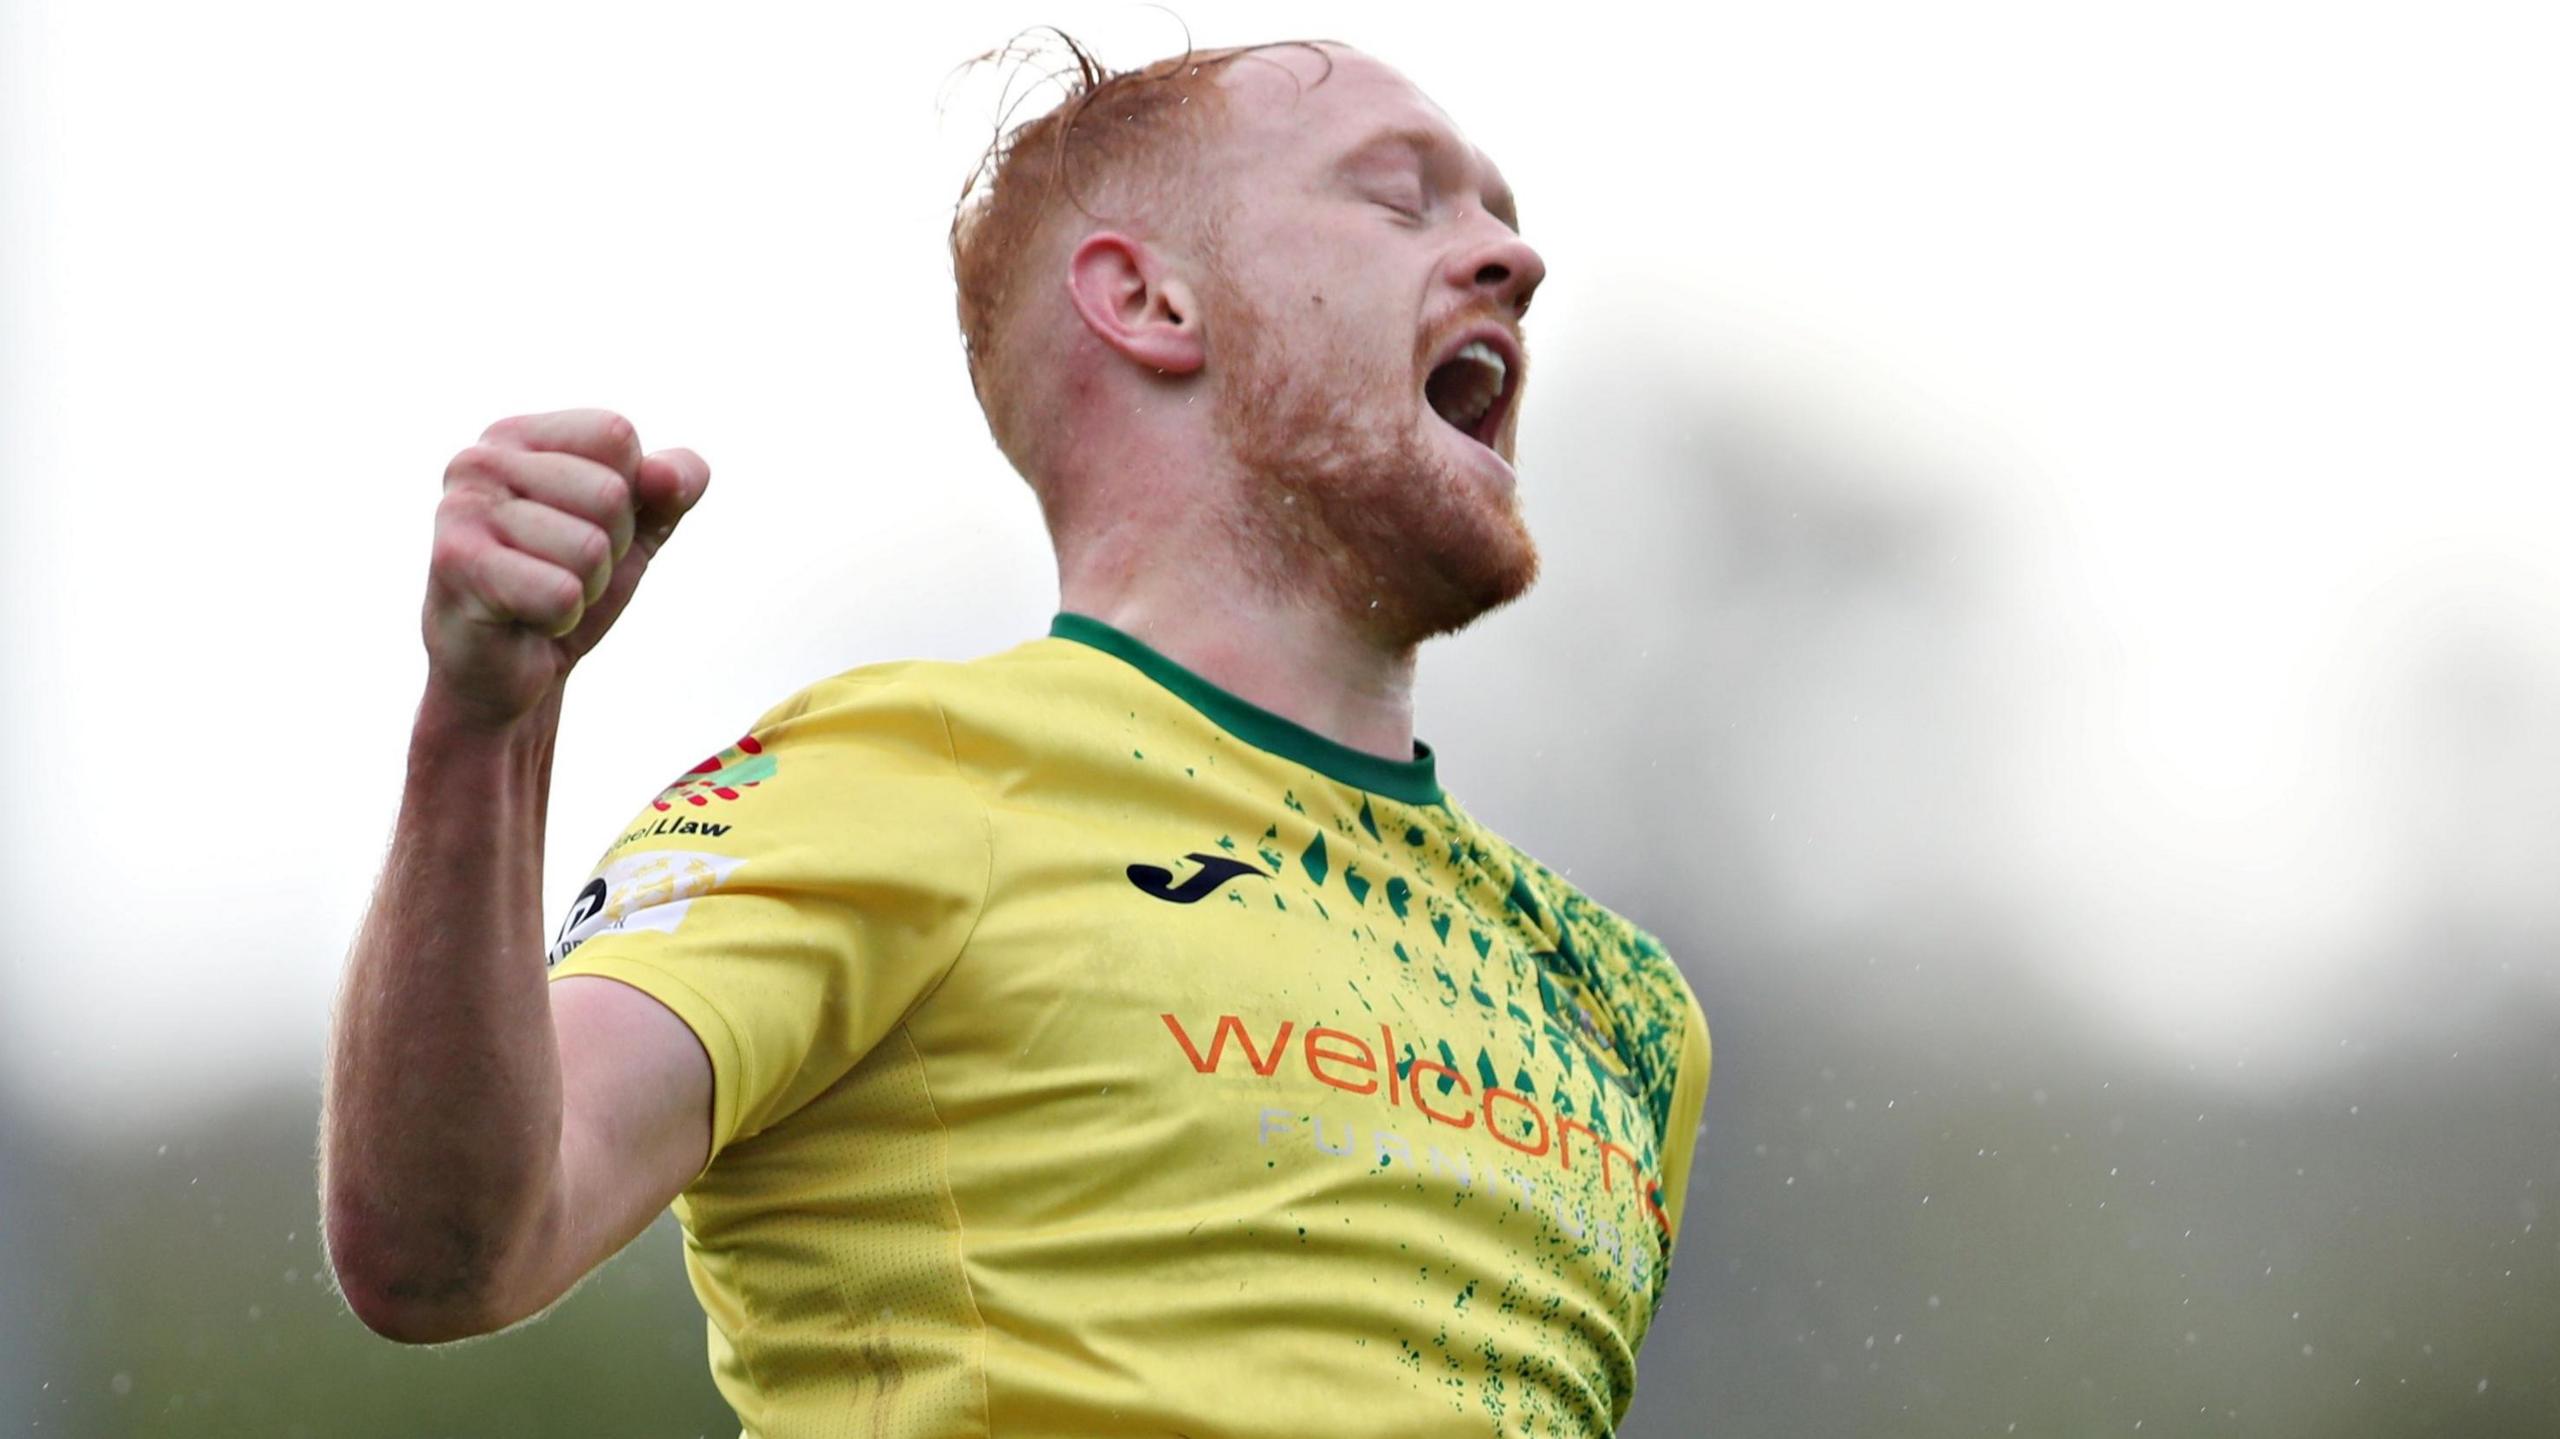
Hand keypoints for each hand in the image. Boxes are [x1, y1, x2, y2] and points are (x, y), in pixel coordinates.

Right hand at [422, 408, 708, 728]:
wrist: (510, 671)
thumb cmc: (568, 583)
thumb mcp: (639, 526)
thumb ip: (675, 484)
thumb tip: (665, 475)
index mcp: (520, 435)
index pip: (618, 435)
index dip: (629, 492)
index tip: (585, 524)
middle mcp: (481, 460)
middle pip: (610, 494)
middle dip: (609, 549)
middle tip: (562, 570)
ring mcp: (462, 509)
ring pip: (590, 548)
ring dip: (584, 587)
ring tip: (542, 593)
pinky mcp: (456, 565)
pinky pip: (562, 593)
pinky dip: (560, 618)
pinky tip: (524, 619)